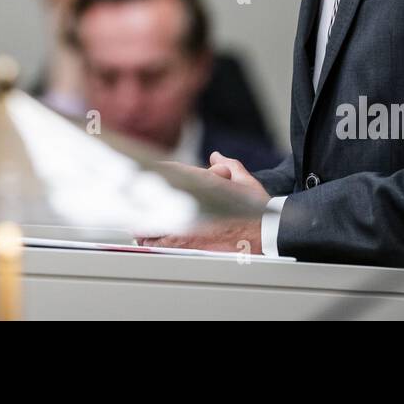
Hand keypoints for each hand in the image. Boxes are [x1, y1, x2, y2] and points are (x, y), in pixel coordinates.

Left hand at [134, 154, 270, 252]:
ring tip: (140, 227)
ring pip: (157, 228)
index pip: (172, 173)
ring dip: (147, 226)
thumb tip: (216, 157)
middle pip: (157, 203)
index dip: (157, 171)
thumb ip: (227, 165)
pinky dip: (157, 242)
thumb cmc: (257, 209)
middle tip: (136, 205)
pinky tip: (151, 241)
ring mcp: (191, 229)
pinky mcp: (193, 247)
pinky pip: (167, 245)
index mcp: (204, 186)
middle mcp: (193, 207)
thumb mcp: (244, 180)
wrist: (268, 234)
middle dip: (146, 204)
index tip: (149, 172)